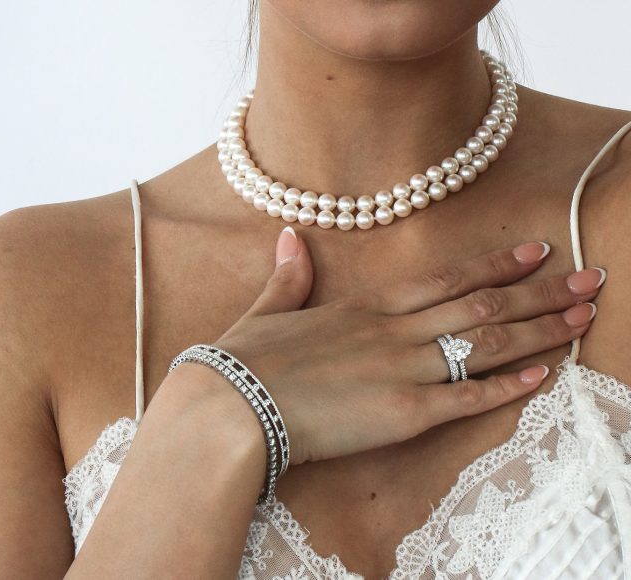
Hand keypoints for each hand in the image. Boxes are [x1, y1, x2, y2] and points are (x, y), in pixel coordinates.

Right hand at [210, 227, 603, 464]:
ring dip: (538, 331)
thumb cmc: (241, 364)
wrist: (230, 407)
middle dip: (540, 292)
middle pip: (479, 306)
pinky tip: (543, 374)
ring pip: (484, 345)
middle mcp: (392, 332)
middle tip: (590, 280)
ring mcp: (401, 371)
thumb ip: (288, 277)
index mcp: (363, 308)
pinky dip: (508, 386)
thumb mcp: (265, 313)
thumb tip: (289, 237)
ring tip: (582, 319)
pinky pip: (468, 398)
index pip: (443, 279)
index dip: (494, 265)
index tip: (534, 251)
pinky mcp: (403, 414)